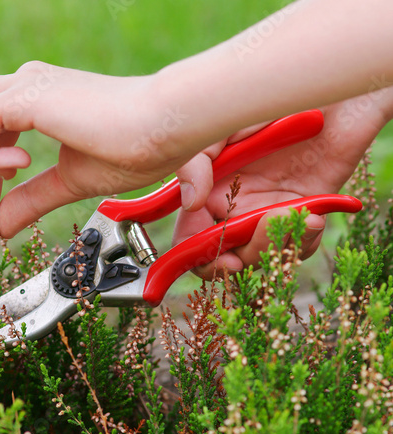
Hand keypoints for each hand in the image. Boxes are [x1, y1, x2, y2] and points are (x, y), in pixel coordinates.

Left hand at [0, 62, 197, 245]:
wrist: (166, 127)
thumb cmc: (136, 148)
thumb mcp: (72, 182)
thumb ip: (34, 199)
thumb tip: (3, 225)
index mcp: (39, 104)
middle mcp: (26, 87)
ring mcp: (25, 85)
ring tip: (14, 177)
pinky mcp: (27, 94)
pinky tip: (21, 166)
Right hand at [173, 89, 392, 279]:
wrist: (333, 86)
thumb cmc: (273, 96)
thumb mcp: (223, 121)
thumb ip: (197, 159)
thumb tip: (190, 201)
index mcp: (210, 188)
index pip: (192, 235)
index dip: (199, 254)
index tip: (221, 257)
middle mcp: (236, 204)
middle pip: (228, 253)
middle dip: (243, 255)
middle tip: (262, 236)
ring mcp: (270, 208)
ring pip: (263, 253)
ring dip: (277, 246)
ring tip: (297, 216)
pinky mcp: (305, 210)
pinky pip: (298, 244)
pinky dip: (304, 241)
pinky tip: (313, 219)